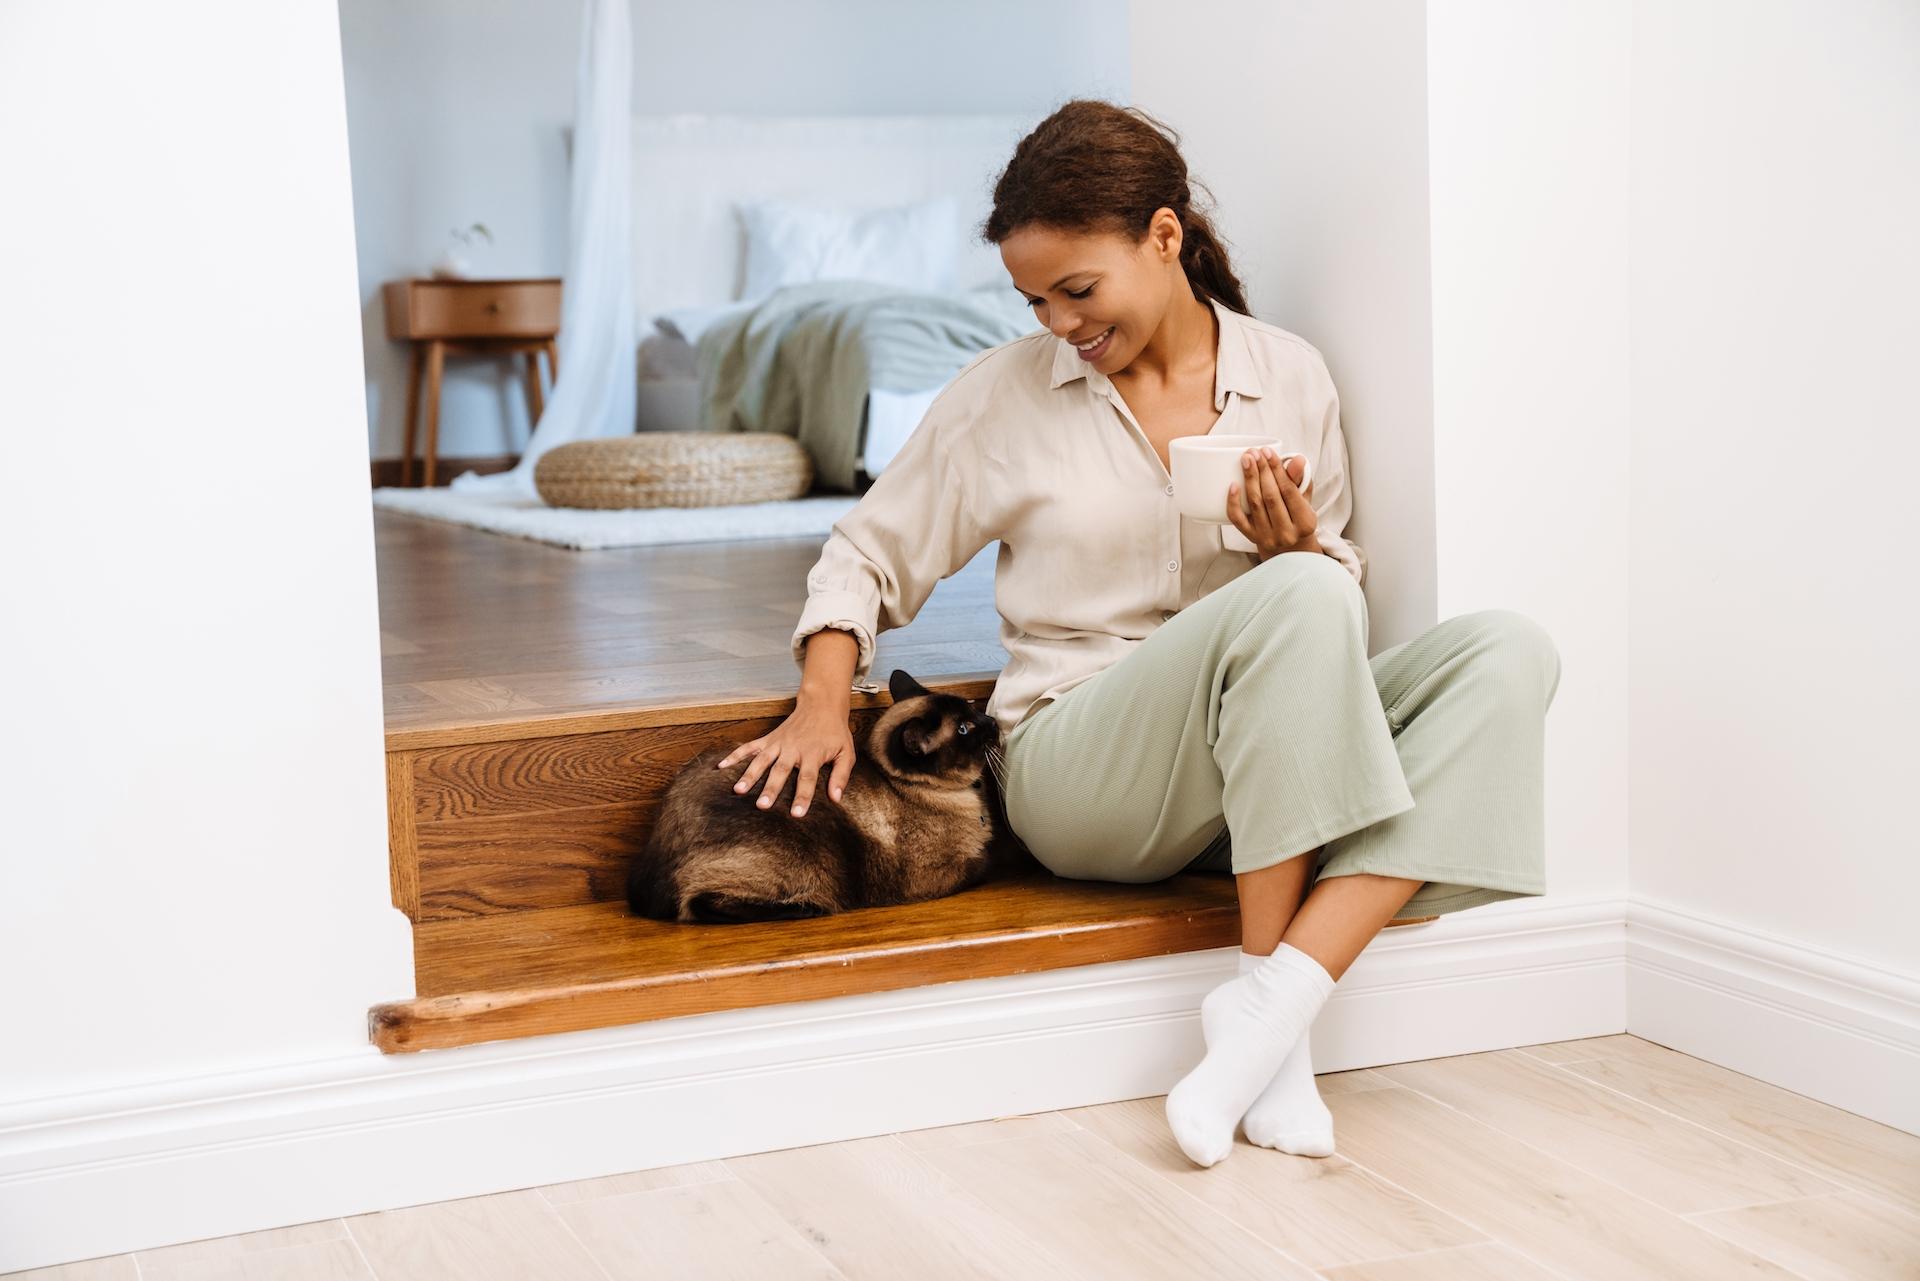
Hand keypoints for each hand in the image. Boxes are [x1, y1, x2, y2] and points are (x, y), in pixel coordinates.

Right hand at [714, 701, 854, 818]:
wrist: (821, 706)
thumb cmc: (834, 733)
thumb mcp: (846, 752)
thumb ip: (841, 775)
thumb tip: (836, 798)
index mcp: (812, 754)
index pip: (807, 779)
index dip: (802, 797)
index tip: (796, 814)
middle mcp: (793, 749)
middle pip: (780, 771)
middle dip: (770, 788)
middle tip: (761, 806)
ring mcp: (778, 743)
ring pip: (761, 760)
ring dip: (749, 775)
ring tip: (738, 790)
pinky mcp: (769, 739)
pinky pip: (749, 747)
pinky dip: (734, 756)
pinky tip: (721, 767)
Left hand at [1227, 447, 1321, 559]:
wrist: (1288, 546)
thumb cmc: (1297, 517)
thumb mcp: (1305, 498)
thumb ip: (1300, 479)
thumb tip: (1297, 459)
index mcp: (1305, 523)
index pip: (1289, 491)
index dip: (1278, 469)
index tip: (1268, 452)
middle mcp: (1287, 533)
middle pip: (1271, 496)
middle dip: (1262, 471)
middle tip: (1254, 453)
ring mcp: (1267, 537)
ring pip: (1256, 504)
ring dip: (1249, 479)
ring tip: (1246, 460)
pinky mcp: (1251, 538)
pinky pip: (1238, 519)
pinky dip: (1233, 502)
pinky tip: (1232, 485)